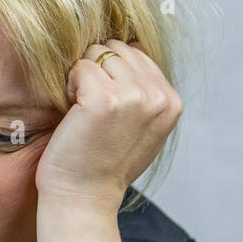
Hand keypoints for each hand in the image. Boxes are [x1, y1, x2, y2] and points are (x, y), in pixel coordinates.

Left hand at [35, 40, 183, 212]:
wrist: (84, 198)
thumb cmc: (104, 164)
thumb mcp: (142, 127)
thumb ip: (145, 90)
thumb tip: (134, 44)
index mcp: (172, 102)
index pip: (138, 54)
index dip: (113, 75)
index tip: (107, 111)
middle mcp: (159, 96)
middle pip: (118, 48)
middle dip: (98, 71)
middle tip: (92, 111)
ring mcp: (134, 96)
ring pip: (98, 53)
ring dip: (83, 78)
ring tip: (84, 113)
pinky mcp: (105, 98)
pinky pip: (80, 66)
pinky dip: (70, 85)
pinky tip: (74, 114)